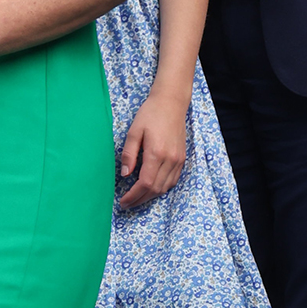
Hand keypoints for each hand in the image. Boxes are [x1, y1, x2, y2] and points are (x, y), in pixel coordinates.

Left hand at [118, 92, 186, 208]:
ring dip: (151, 196)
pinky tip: (152, 188)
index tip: (123, 202)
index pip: (145, 184)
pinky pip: (173, 181)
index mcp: (156, 153)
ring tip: (137, 198)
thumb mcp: (134, 131)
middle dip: (140, 199)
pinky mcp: (182, 159)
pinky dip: (161, 188)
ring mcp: (178, 160)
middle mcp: (170, 160)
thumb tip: (125, 174)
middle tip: (127, 204)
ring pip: (165, 187)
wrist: (171, 103)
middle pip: (155, 189)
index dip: (133, 196)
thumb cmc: (150, 114)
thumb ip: (129, 154)